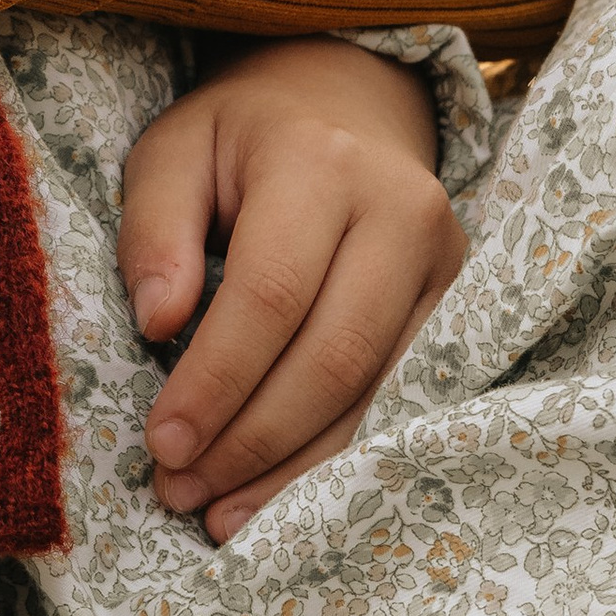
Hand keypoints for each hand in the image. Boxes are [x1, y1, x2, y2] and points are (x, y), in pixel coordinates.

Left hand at [122, 36, 466, 537]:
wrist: (347, 103)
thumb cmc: (242, 135)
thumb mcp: (175, 147)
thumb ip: (156, 227)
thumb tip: (158, 325)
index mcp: (320, 160)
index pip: (270, 293)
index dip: (217, 380)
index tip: (162, 442)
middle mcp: (400, 209)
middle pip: (330, 356)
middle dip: (252, 442)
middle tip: (181, 492)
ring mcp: (444, 261)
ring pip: (374, 392)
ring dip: (294, 469)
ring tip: (219, 513)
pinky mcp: (460, 304)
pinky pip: (401, 398)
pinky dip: (338, 455)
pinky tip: (283, 494)